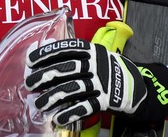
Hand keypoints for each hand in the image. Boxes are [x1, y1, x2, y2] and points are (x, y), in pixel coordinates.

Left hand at [24, 39, 146, 125]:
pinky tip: (58, 118)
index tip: (31, 60)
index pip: (66, 48)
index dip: (47, 53)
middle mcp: (96, 65)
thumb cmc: (109, 70)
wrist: (137, 86)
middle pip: (66, 68)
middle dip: (45, 76)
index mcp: (92, 51)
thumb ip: (76, 56)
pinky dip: (71, 113)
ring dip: (53, 97)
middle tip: (30, 83)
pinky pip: (86, 107)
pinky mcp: (106, 100)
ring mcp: (102, 82)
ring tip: (40, 104)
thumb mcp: (96, 56)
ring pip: (73, 88)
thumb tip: (46, 54)